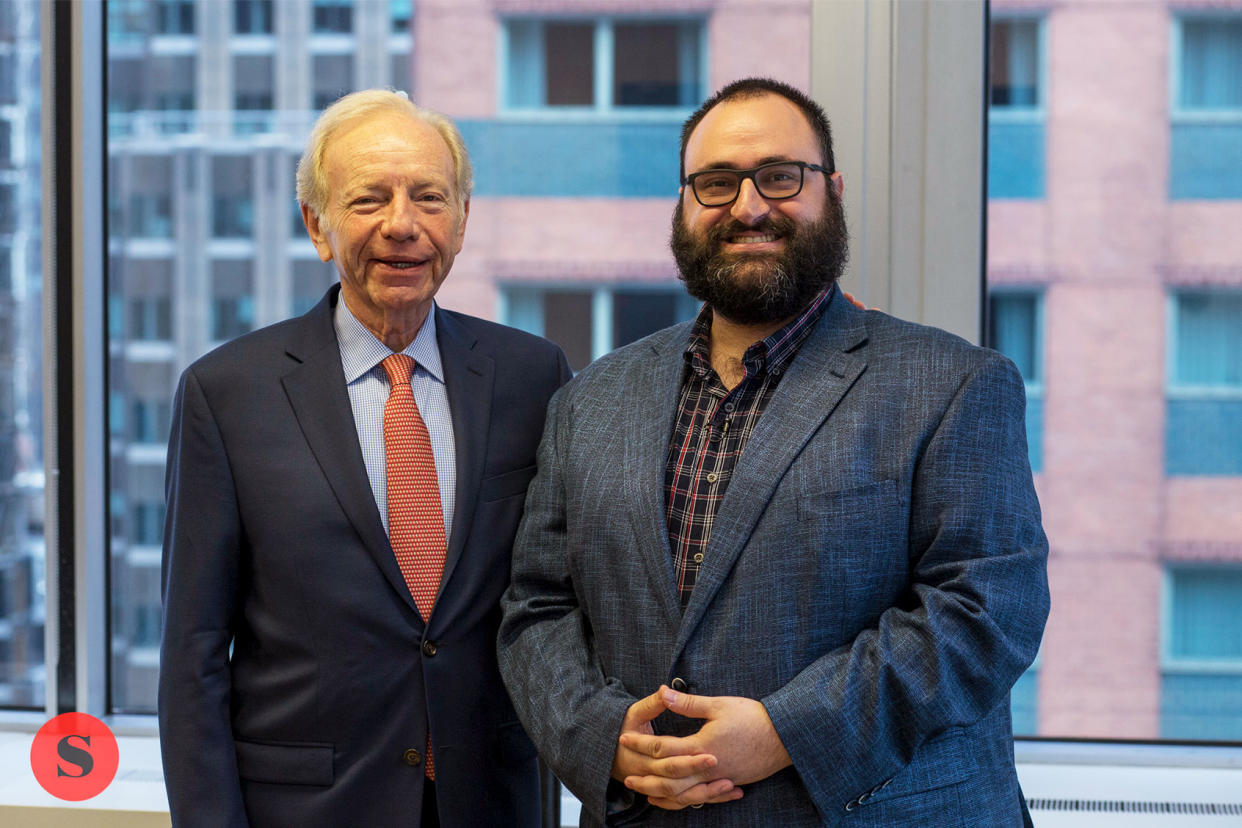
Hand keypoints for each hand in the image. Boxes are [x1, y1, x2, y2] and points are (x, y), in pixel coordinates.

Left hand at [619, 686, 791, 802]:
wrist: (785, 736)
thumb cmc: (752, 717)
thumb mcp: (718, 705)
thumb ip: (687, 703)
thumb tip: (662, 691)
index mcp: (700, 746)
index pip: (662, 748)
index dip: (640, 744)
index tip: (624, 739)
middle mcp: (707, 768)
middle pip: (668, 779)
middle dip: (645, 779)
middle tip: (626, 779)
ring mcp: (718, 779)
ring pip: (684, 794)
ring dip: (662, 795)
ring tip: (646, 795)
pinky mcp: (729, 783)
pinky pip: (701, 797)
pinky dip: (685, 801)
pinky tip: (677, 800)